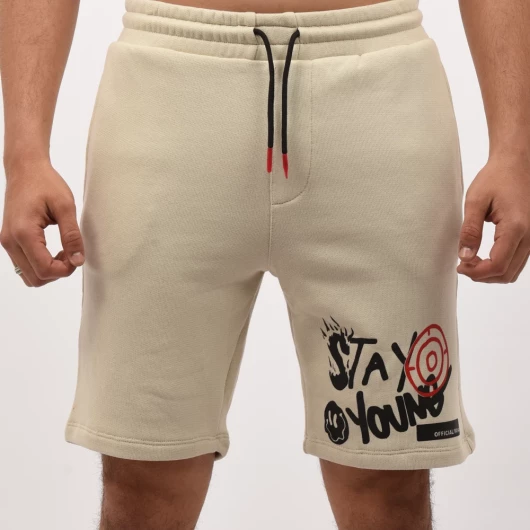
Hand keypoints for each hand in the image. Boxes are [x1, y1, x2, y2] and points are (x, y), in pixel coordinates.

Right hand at [1, 159, 83, 286]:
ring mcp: (7, 242)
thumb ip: (72, 235)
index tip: (77, 256)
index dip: (65, 270)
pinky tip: (53, 249)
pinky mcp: (9, 241)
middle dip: (58, 272)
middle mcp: (10, 241)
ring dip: (49, 270)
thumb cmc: (45, 183)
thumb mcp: (65, 207)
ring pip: (29, 276)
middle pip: (36, 278)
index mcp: (23, 232)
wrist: (25, 169)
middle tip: (71, 253)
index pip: (44, 270)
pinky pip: (24, 265)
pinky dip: (40, 265)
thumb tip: (78, 260)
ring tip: (63, 250)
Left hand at [457, 155, 529, 282]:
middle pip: (507, 273)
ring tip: (471, 261)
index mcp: (516, 227)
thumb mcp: (475, 201)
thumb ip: (469, 230)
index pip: (498, 264)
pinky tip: (484, 256)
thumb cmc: (497, 177)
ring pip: (513, 270)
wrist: (517, 163)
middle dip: (482, 275)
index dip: (476, 272)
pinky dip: (501, 265)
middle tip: (463, 265)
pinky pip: (518, 261)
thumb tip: (464, 256)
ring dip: (491, 273)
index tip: (460, 266)